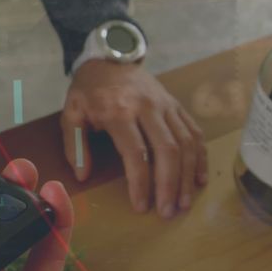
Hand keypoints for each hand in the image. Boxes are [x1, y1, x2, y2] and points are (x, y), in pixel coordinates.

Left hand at [61, 60, 206, 218]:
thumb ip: (74, 145)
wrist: (110, 58)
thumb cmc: (89, 90)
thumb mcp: (71, 113)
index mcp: (118, 111)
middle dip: (170, 185)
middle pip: (168, 150)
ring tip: (185, 202)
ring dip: (188, 176)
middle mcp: (147, 108)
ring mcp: (166, 105)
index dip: (140, 183)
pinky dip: (199, 156)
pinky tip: (198, 179)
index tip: (141, 207)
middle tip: (168, 212)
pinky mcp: (176, 104)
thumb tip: (82, 175)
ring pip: (186, 142)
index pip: (136, 153)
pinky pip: (194, 131)